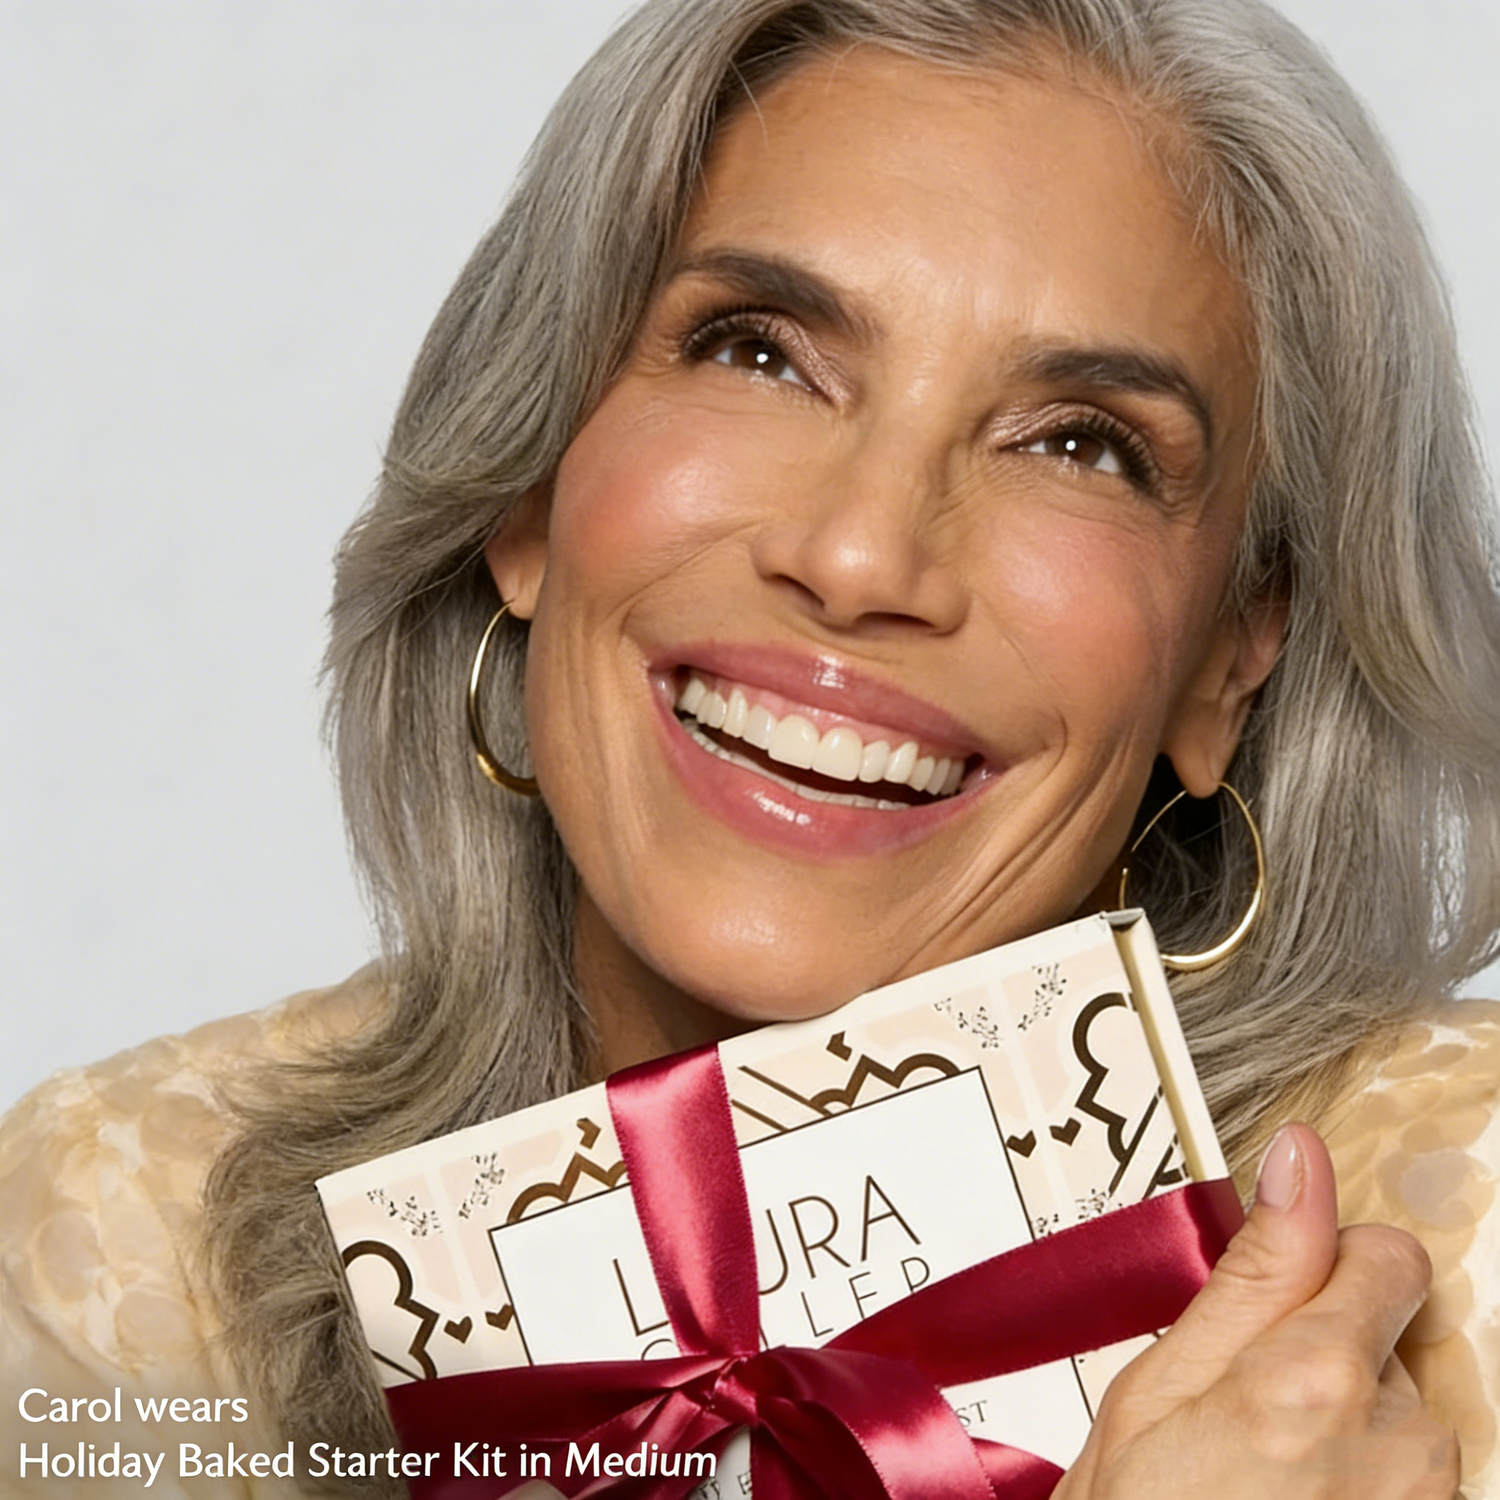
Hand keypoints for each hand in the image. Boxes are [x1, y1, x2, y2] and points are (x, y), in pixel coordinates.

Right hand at [1053, 1123, 1459, 1498]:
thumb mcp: (1157, 1392)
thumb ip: (1249, 1274)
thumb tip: (1301, 1158)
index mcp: (1317, 1380)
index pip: (1389, 1254)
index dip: (1328, 1263)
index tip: (1280, 1297)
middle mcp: (1405, 1447)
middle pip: (1400, 1341)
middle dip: (1331, 1354)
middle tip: (1243, 1416)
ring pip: (1408, 1419)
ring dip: (1351, 1430)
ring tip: (1263, 1482)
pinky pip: (1412, 1483)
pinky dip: (1364, 1488)